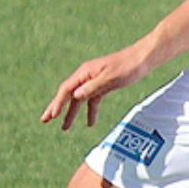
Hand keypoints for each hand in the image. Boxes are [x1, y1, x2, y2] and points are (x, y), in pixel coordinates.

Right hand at [41, 43, 158, 129]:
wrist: (143, 59)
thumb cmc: (128, 66)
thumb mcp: (111, 78)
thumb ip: (93, 87)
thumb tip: (75, 96)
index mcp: (85, 72)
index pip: (67, 89)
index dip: (58, 103)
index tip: (52, 116)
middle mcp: (87, 76)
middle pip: (68, 94)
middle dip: (56, 108)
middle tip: (44, 120)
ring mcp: (94, 81)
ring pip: (79, 99)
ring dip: (72, 113)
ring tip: (64, 128)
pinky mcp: (104, 85)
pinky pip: (93, 100)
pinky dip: (90, 111)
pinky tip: (90, 123)